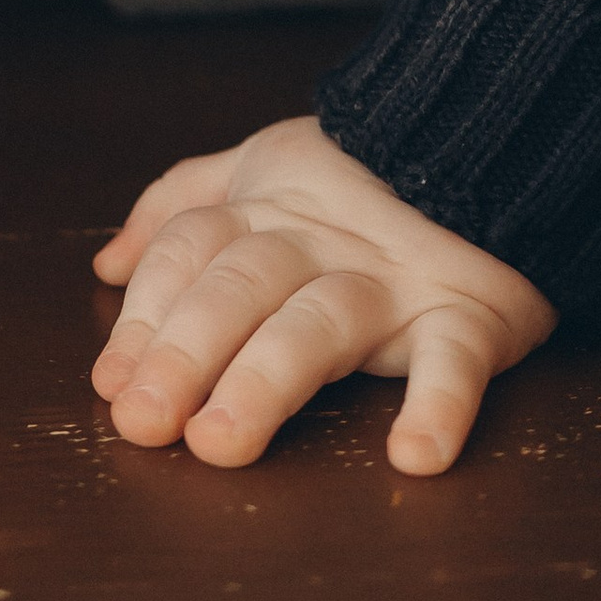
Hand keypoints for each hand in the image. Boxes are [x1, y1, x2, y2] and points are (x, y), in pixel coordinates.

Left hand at [90, 114, 555, 470]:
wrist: (494, 145)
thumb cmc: (362, 178)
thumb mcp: (261, 168)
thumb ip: (180, 208)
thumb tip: (106, 265)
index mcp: (267, 210)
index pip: (191, 255)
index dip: (145, 316)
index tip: (112, 386)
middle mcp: (319, 243)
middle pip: (239, 288)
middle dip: (183, 353)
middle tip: (144, 423)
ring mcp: (394, 278)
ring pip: (320, 321)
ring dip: (265, 381)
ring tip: (223, 443)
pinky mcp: (473, 312)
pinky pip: (456, 357)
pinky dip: (440, 404)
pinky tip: (415, 455)